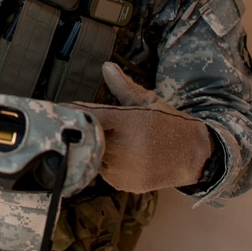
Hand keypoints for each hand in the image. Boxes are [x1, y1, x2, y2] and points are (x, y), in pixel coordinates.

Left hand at [74, 62, 213, 193]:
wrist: (194, 155)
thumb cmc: (169, 125)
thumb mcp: (148, 102)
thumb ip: (123, 87)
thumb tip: (106, 66)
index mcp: (129, 122)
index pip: (89, 116)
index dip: (71, 112)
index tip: (57, 109)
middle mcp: (125, 147)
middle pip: (88, 137)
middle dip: (86, 130)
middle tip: (85, 124)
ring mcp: (124, 168)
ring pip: (95, 155)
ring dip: (98, 147)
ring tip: (119, 141)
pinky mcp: (124, 184)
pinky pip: (104, 171)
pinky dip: (108, 163)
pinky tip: (125, 157)